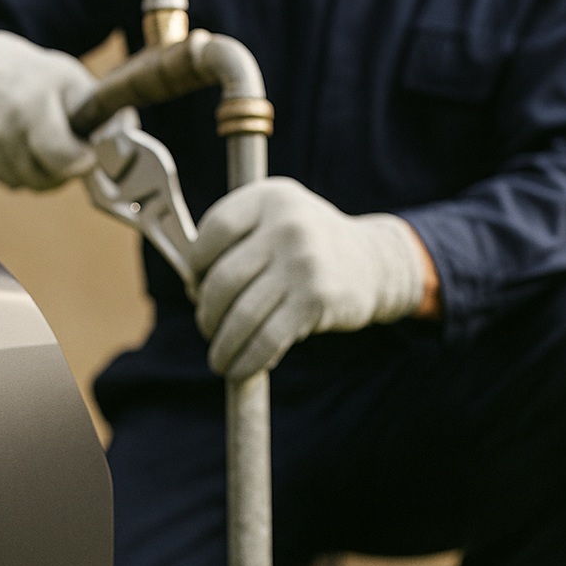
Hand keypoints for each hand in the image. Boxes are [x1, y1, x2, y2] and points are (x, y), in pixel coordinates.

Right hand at [0, 30, 97, 190]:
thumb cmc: (38, 78)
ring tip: (50, 143)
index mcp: (32, 105)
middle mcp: (6, 129)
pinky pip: (19, 183)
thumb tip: (127, 135)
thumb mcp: (71, 79)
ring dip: (50, 172)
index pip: (60, 156)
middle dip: (68, 169)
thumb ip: (100, 109)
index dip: (82, 162)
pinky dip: (29, 172)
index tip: (89, 152)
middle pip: (49, 178)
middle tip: (74, 148)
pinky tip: (29, 147)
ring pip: (35, 184)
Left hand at [189, 177, 424, 380]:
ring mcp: (303, 260)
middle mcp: (287, 223)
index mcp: (269, 197)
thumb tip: (191, 287)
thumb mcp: (275, 220)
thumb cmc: (304, 248)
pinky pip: (268, 338)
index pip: (214, 230)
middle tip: (207, 327)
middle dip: (207, 312)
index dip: (196, 264)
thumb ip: (235, 241)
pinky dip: (248, 360)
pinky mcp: (316, 297)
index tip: (195, 286)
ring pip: (242, 314)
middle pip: (222, 279)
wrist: (374, 262)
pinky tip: (240, 368)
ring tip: (218, 358)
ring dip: (223, 344)